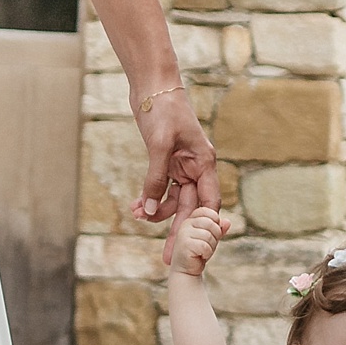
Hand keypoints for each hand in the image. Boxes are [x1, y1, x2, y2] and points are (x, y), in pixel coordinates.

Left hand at [130, 84, 218, 261]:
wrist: (152, 86)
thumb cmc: (164, 110)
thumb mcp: (160, 145)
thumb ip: (156, 179)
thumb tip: (150, 211)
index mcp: (204, 163)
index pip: (209, 201)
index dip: (205, 225)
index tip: (196, 246)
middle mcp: (196, 168)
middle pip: (190, 206)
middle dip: (177, 230)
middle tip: (167, 257)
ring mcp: (181, 166)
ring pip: (173, 199)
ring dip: (156, 211)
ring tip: (136, 215)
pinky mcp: (166, 163)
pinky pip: (160, 188)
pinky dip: (149, 198)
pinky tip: (136, 206)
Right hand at [170, 205, 231, 277]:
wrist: (186, 271)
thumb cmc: (199, 253)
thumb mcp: (211, 238)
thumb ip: (219, 228)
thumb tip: (227, 222)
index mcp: (191, 219)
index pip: (207, 211)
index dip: (215, 221)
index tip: (211, 233)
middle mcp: (185, 224)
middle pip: (210, 223)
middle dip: (215, 236)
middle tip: (207, 246)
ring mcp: (183, 234)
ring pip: (208, 235)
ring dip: (210, 247)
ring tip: (202, 252)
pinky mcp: (185, 245)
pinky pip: (205, 246)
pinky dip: (207, 253)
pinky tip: (200, 256)